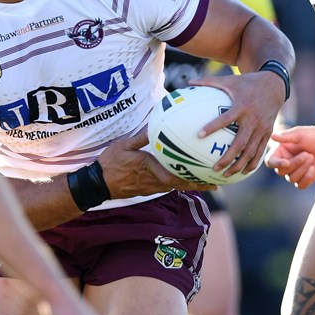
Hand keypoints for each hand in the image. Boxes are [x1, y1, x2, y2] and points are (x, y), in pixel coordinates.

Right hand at [99, 130, 216, 197]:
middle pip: (181, 184)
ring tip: (205, 183)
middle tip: (216, 182)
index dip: (193, 177)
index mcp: (150, 167)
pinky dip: (178, 185)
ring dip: (191, 185)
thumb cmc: (110, 163)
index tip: (209, 176)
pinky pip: (166, 187)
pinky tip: (183, 180)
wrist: (98, 183)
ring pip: (175, 187)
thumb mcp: (123, 146)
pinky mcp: (147, 190)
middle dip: (199, 183)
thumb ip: (141, 137)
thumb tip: (154, 124)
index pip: (175, 175)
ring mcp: (151, 187)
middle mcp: (154, 180)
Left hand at [191, 72, 283, 176]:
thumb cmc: (247, 82)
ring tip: (226, 174)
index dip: (212, 127)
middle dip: (228, 158)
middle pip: (240, 143)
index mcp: (241, 106)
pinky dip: (253, 162)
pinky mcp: (268, 132)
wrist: (274, 85)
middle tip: (214, 168)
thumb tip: (188, 81)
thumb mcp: (229, 80)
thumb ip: (209, 82)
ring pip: (251, 151)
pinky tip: (243, 172)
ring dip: (239, 165)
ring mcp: (262, 128)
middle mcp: (253, 119)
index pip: (225, 119)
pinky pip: (260, 150)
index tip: (198, 135)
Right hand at [265, 125, 314, 188]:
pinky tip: (313, 168)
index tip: (287, 162)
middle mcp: (284, 164)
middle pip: (281, 172)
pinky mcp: (304, 179)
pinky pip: (301, 185)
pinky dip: (307, 178)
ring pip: (292, 179)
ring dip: (303, 169)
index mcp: (279, 153)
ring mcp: (294, 172)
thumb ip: (285, 137)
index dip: (276, 164)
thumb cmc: (311, 135)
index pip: (270, 162)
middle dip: (295, 164)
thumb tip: (272, 136)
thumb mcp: (298, 134)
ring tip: (311, 157)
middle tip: (307, 154)